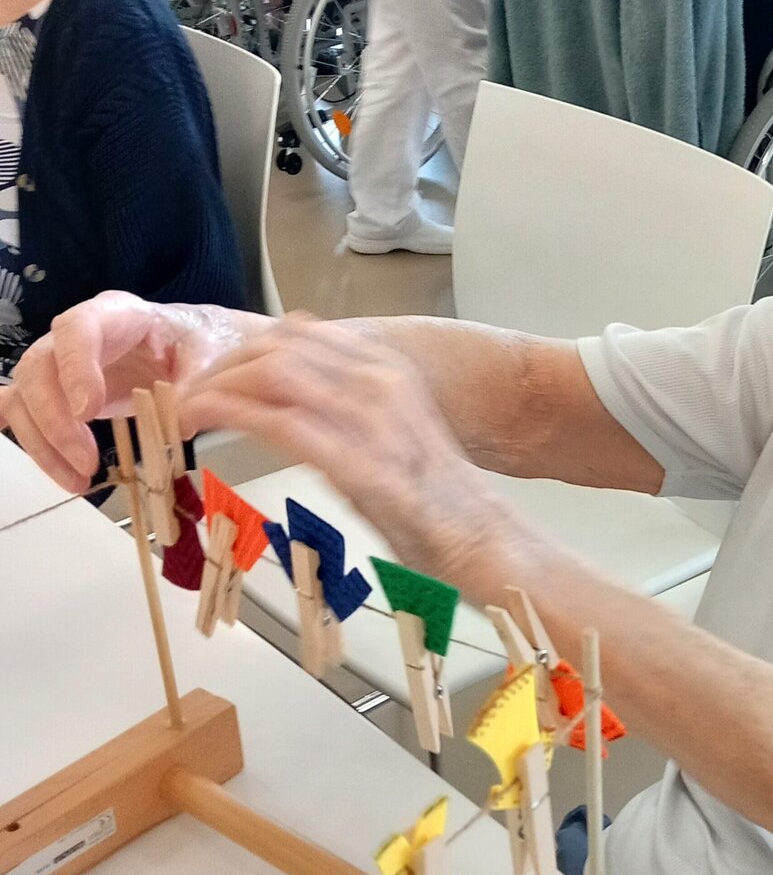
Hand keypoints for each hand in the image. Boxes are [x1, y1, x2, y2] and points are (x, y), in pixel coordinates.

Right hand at [0, 291, 264, 492]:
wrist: (199, 348)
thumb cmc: (203, 344)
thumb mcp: (211, 358)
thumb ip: (195, 386)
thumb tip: (178, 422)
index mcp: (117, 315)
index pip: (78, 330)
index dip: (75, 369)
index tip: (86, 413)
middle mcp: (77, 336)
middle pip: (39, 367)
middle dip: (55, 421)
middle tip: (87, 463)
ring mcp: (64, 366)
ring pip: (26, 397)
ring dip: (44, 443)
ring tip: (80, 482)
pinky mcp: (61, 393)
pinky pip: (28, 413)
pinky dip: (33, 441)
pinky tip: (57, 471)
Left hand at [178, 316, 532, 599]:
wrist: (483, 542)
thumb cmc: (441, 506)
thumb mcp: (394, 440)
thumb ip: (350, 417)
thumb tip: (299, 414)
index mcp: (389, 370)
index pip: (301, 332)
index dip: (248, 347)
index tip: (219, 373)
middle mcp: (378, 380)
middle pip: (277, 345)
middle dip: (223, 365)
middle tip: (191, 395)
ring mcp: (368, 417)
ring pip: (269, 372)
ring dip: (216, 387)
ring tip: (188, 411)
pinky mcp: (355, 460)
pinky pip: (275, 419)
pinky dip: (226, 415)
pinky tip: (200, 424)